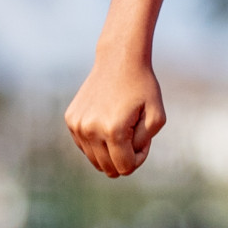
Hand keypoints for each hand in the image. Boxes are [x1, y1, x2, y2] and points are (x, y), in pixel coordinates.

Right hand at [64, 52, 165, 177]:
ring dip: (111, 150)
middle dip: (125, 157)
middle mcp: (90, 130)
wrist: (119, 60)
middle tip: (134, 133)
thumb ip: (144, 144)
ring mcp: (77, 125)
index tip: (144, 139)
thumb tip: (126, 162)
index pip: (125, 167)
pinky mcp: (70, 120)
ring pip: (95, 160)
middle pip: (108, 168)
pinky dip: (98, 141)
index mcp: (113, 131)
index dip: (139, 158)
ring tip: (122, 127)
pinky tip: (108, 121)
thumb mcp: (157, 116)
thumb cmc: (142, 88)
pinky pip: (85, 146)